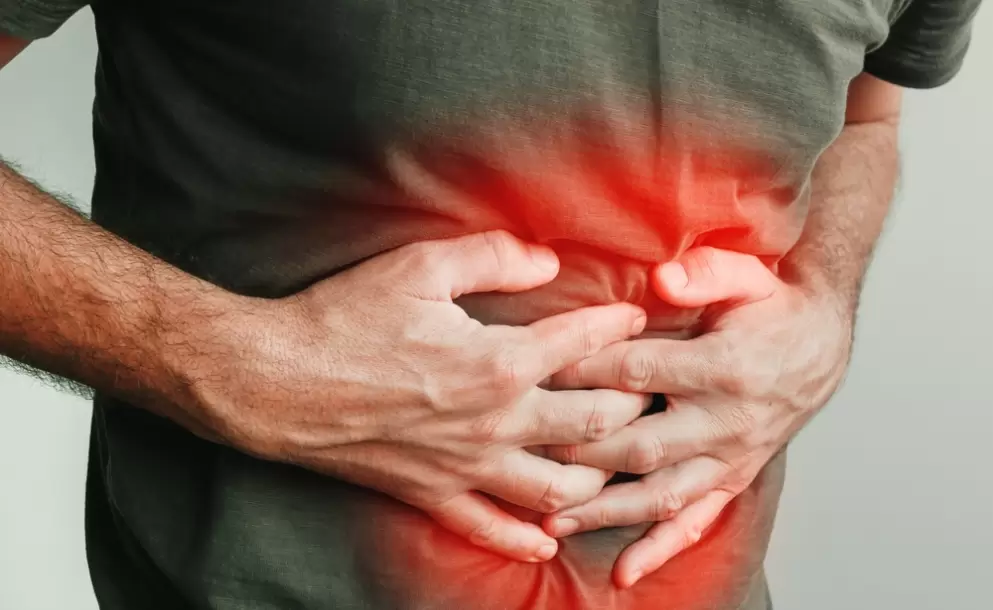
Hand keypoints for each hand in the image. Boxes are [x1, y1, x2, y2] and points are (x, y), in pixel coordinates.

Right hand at [189, 230, 649, 563]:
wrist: (274, 382)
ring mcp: (465, 466)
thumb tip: (547, 261)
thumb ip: (493, 258)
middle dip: (632, 404)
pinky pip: (491, 526)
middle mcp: (494, 422)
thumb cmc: (344, 318)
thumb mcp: (419, 267)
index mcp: (497, 361)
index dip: (618, 327)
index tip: (634, 317)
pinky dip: (527, 536)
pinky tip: (550, 537)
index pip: (584, 346)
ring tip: (615, 457)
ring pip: (558, 486)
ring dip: (598, 474)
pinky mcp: (432, 493)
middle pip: (593, 423)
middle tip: (648, 387)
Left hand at [541, 246, 852, 586]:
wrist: (822, 347)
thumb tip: (662, 279)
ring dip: (605, 511)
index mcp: (725, 368)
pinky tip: (625, 573)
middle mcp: (728, 422)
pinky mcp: (733, 479)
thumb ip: (706, 274)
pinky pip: (696, 521)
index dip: (585, 370)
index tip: (537, 372)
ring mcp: (730, 458)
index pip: (640, 371)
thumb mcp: (748, 276)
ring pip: (660, 493)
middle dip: (580, 451)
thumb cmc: (773, 308)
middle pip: (640, 442)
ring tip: (552, 521)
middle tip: (525, 452)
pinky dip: (660, 549)